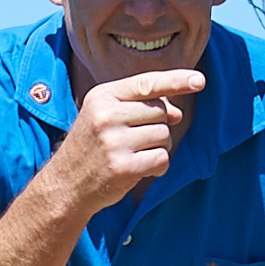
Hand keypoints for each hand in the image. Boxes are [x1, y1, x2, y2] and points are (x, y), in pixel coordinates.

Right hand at [39, 69, 207, 216]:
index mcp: (102, 97)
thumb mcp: (104, 116)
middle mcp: (107, 116)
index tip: (199, 80)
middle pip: (161, 111)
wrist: (65, 185)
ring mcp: (114, 142)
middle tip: (140, 140)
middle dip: (160, 126)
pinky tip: (140, 169)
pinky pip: (162, 159)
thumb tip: (178, 110)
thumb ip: (138, 106)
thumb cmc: (91, 147)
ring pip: (165, 135)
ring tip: (136, 155)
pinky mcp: (123, 167)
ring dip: (160, 147)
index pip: (147, 84)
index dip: (176, 81)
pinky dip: (158, 166)